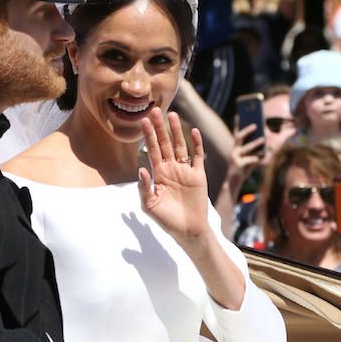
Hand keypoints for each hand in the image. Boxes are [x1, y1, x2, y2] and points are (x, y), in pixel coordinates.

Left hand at [138, 107, 209, 242]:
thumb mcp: (149, 205)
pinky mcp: (199, 175)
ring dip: (176, 131)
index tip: (143, 120)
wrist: (188, 231)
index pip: (152, 150)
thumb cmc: (167, 220)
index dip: (148, 135)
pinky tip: (193, 131)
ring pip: (180, 146)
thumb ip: (144, 188)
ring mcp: (186, 171)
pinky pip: (197, 156)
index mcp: (158, 174)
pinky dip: (196, 144)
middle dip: (159, 127)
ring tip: (172, 115)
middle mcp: (171, 169)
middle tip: (154, 110)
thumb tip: (141, 170)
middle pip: (165, 143)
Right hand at [227, 121, 263, 181]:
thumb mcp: (249, 157)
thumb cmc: (243, 168)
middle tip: (255, 125)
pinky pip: (249, 160)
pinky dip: (256, 159)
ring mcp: (235, 158)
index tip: (239, 115)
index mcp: (235, 147)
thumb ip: (256, 149)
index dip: (237, 124)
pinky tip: (262, 158)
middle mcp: (233, 150)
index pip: (236, 133)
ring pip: (246, 148)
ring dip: (255, 143)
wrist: (233, 182)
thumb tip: (266, 139)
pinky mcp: (238, 165)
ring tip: (263, 138)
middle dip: (247, 130)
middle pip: (239, 137)